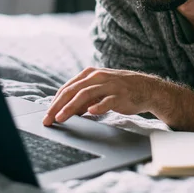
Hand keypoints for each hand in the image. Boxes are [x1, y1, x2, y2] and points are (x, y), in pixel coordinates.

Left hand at [42, 67, 159, 125]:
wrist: (146, 88)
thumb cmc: (120, 90)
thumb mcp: (99, 90)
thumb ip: (84, 99)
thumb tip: (67, 110)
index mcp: (90, 74)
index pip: (68, 87)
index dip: (55, 101)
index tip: (47, 114)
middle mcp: (98, 77)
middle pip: (73, 90)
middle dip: (58, 105)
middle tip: (49, 119)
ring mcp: (109, 85)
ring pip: (86, 94)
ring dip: (71, 107)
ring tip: (62, 117)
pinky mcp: (120, 94)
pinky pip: (107, 101)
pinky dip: (98, 107)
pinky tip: (90, 112)